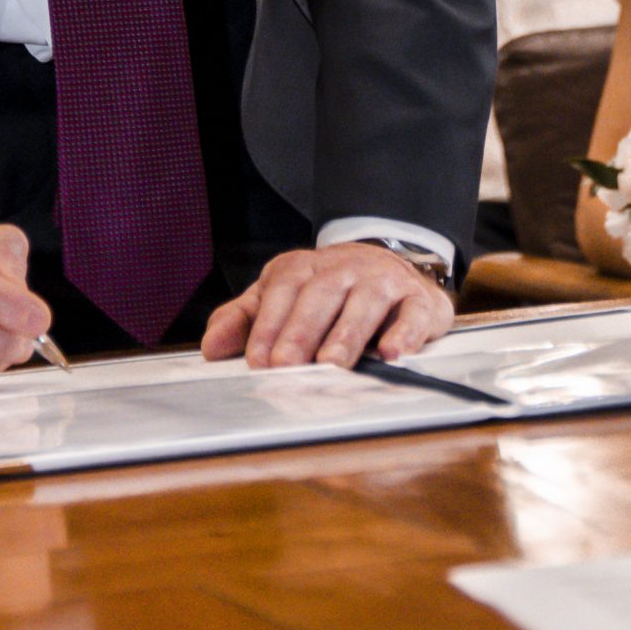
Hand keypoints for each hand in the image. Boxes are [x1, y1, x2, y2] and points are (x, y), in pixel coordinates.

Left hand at [201, 243, 452, 369]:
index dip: (268, 325)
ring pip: (364, 302)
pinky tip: (393, 353)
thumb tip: (211, 348)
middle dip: (301, 330)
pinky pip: (413, 313)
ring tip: (333, 364)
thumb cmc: (327, 291)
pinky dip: (404, 332)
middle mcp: (344, 269)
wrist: (389, 264)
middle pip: (320, 295)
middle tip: (287, 365)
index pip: (282, 291)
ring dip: (347, 333)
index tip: (257, 361)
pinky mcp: (419, 299)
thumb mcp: (281, 297)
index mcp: (305, 267)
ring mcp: (383, 281)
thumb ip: (246, 320)